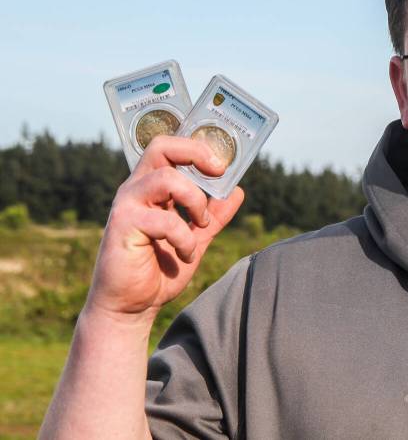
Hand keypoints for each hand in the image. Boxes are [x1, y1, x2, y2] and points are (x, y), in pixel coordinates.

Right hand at [84, 135, 244, 324]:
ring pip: (166, 178)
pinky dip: (185, 238)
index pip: (169, 148)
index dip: (197, 147)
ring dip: (195, 201)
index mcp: (152, 188)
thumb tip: (237, 191)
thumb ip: (214, 216)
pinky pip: (165, 220)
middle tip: (218, 171)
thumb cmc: (158, 270)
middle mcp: (136, 189)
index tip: (223, 164)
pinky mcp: (124, 226)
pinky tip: (186, 255)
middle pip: (161, 146)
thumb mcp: (196, 239)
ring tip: (200, 226)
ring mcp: (127, 205)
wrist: (131, 307)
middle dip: (196, 153)